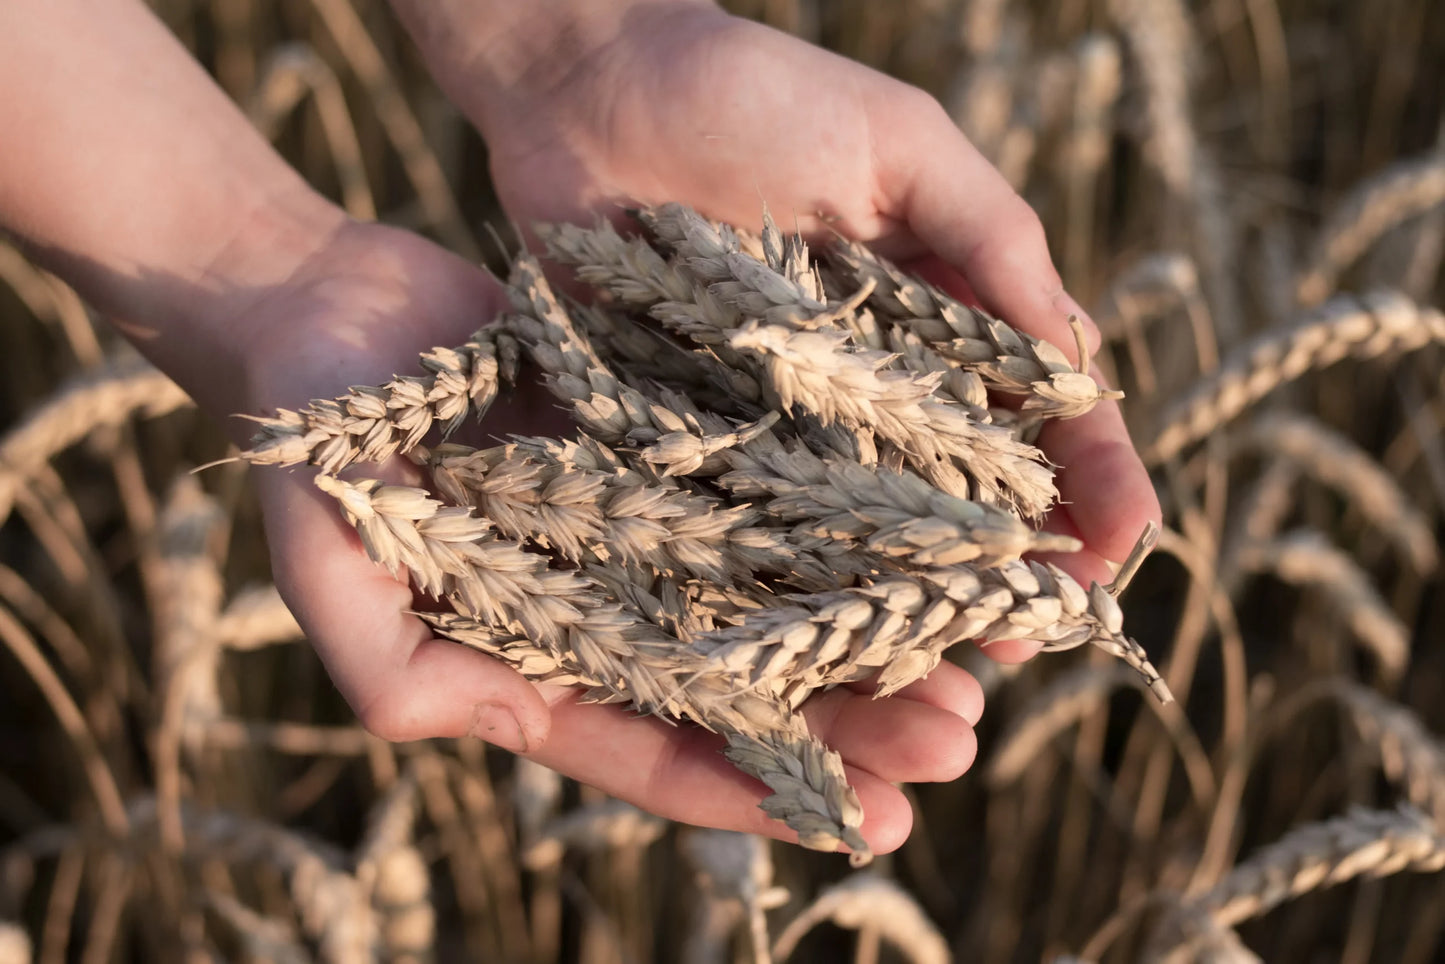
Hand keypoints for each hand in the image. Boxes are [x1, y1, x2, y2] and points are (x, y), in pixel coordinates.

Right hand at [241, 220, 982, 853]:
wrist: (329, 313)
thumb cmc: (314, 443)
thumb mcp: (332, 562)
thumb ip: (388, 662)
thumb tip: (471, 726)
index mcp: (538, 663)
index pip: (662, 746)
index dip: (762, 792)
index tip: (871, 822)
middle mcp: (609, 606)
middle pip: (748, 684)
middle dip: (852, 722)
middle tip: (958, 741)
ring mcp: (645, 527)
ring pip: (777, 597)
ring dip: (870, 633)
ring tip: (973, 662)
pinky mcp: (668, 447)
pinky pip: (766, 493)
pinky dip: (840, 521)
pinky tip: (921, 534)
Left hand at [436, 1, 1161, 660]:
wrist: (590, 91)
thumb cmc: (756, 93)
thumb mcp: (901, 146)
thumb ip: (992, 240)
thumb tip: (1080, 361)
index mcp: (938, 317)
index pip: (1035, 409)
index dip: (1087, 475)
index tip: (1122, 540)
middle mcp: (870, 384)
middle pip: (960, 491)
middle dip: (1011, 563)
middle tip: (1043, 631)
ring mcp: (783, 422)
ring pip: (865, 531)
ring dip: (916, 598)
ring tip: (954, 664)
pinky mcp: (694, 440)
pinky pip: (753, 524)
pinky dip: (792, 582)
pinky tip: (825, 638)